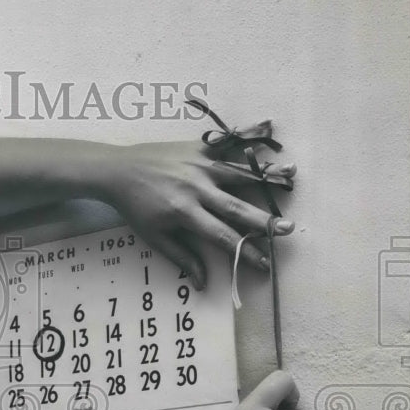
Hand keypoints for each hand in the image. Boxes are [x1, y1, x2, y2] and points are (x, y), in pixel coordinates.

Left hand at [91, 124, 296, 289]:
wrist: (116, 171)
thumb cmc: (135, 208)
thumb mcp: (154, 237)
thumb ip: (182, 257)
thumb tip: (204, 284)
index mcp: (184, 213)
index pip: (221, 237)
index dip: (244, 253)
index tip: (265, 265)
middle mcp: (195, 188)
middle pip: (235, 207)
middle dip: (262, 220)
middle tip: (287, 230)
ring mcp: (198, 165)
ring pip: (238, 171)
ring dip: (265, 174)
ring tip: (293, 176)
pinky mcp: (197, 147)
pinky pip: (226, 141)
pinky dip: (247, 133)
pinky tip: (269, 125)